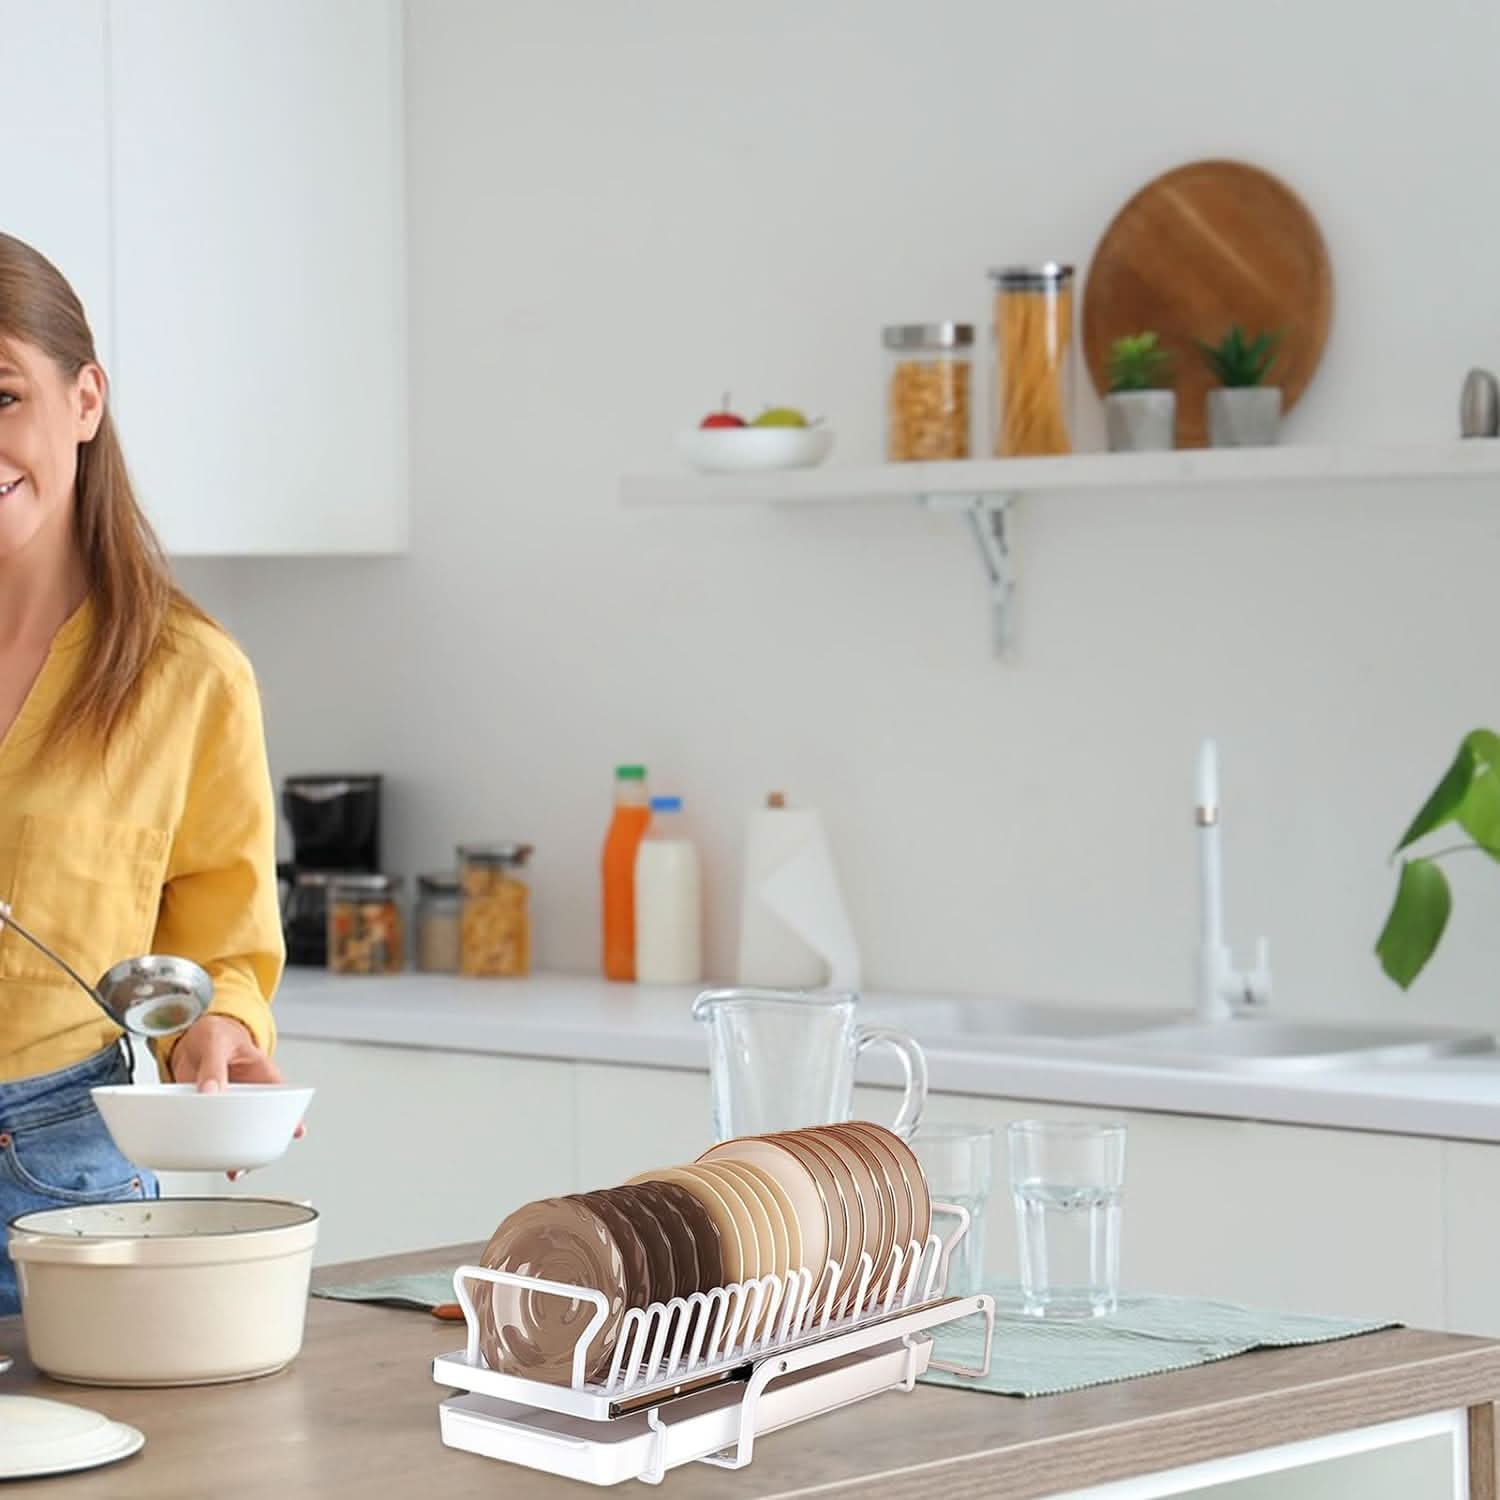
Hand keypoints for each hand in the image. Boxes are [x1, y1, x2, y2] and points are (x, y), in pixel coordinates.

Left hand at [170, 1015, 306, 1178]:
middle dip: (261, 1143)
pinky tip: (206, 1157)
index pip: (283, 1097)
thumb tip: (210, 1090)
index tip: (295, 1131)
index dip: (293, 1116)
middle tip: (254, 1158)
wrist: (189, 1038)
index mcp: (262, 1074)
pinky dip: (208, 1147)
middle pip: (263, 1122)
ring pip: (238, 1133)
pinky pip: (211, 1133)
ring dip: (236, 1152)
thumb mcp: (217, 1042)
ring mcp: (228, 1105)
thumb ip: (214, 1065)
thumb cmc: (215, 1034)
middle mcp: (249, 1094)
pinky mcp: (207, 1112)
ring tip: (233, 1168)